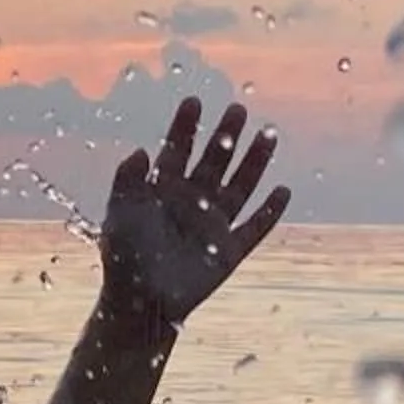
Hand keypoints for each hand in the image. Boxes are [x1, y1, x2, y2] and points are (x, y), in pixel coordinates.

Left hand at [100, 99, 291, 327]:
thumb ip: (127, 180)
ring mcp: (213, 225)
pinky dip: (270, 212)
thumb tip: (141, 150)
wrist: (140, 303)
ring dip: (255, 162)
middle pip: (215, 161)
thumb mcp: (120, 214)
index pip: (177, 150)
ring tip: (268, 134)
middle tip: (238, 109)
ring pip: (240, 186)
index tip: (194, 101)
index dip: (186, 126)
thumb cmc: (125, 258)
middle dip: (226, 135)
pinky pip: (255, 228)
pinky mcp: (229, 251)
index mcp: (163, 190)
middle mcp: (192, 202)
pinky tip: (283, 191)